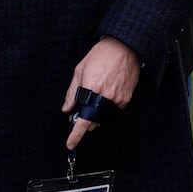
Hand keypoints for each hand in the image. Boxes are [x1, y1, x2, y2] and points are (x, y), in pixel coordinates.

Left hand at [63, 36, 139, 150]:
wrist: (124, 47)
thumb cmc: (101, 55)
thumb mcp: (80, 71)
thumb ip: (72, 92)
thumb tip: (66, 109)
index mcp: (92, 90)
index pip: (83, 120)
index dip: (76, 135)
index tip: (70, 143)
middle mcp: (106, 98)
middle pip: (93, 123)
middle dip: (84, 122)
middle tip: (79, 112)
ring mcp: (118, 99)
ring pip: (104, 119)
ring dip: (95, 116)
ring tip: (92, 100)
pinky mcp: (126, 99)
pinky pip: (113, 111)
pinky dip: (106, 109)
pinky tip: (104, 96)